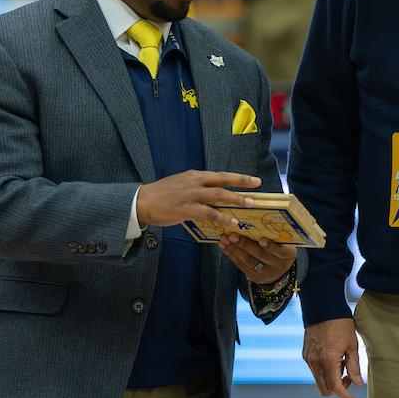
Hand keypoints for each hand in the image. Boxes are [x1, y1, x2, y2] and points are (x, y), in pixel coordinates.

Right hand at [136, 170, 259, 229]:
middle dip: (241, 182)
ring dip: (236, 199)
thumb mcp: (180, 185)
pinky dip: (222, 217)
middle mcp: (195, 182)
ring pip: (218, 195)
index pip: (220, 175)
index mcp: (194, 175)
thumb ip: (196, 188)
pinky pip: (209, 213)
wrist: (141, 201)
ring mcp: (191, 195)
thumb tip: (211, 195)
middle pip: (223, 180)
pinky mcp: (186, 208)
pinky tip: (232, 222)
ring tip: (250, 204)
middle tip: (257, 184)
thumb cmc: (161, 195)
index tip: (252, 180)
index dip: (237, 177)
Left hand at [218, 234, 295, 283]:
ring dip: (234, 250)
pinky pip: (242, 266)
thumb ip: (275, 234)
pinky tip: (224, 247)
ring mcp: (266, 274)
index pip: (280, 251)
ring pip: (248, 261)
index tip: (261, 239)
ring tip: (224, 240)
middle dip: (245, 245)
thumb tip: (258, 214)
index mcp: (288, 254)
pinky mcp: (255, 278)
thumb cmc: (281, 248)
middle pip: (260, 255)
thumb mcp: (284, 242)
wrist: (281, 270)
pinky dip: (232, 256)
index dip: (271, 246)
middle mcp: (278, 266)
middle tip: (232, 235)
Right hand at [302, 318, 363, 397]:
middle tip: (349, 377)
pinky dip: (324, 371)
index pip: (336, 388)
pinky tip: (333, 358)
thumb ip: (354, 366)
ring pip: (319, 380)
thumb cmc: (340, 323)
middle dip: (338, 389)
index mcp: (328, 361)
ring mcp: (308, 358)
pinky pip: (314, 370)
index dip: (345, 397)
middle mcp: (315, 362)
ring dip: (331, 379)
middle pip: (324, 389)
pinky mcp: (305, 353)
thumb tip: (358, 383)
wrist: (323, 306)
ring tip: (342, 363)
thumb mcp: (352, 345)